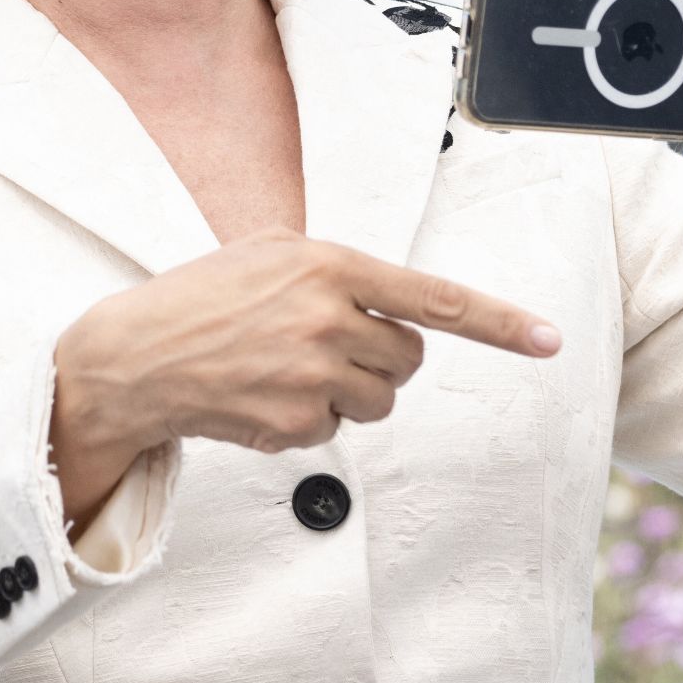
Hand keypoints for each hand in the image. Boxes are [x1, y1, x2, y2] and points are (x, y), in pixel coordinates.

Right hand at [56, 226, 561, 469]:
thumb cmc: (203, 297)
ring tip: (288, 371)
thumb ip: (337, 267)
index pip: (433, 298)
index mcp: (328, 266)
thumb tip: (397, 304)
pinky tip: (263, 397)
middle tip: (328, 347)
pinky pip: (337, 430)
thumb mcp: (269, 251)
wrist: (133, 358)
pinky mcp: (293, 424)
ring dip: (350, 393)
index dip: (498, 321)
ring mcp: (310, 376)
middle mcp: (326, 319)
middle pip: (409, 359)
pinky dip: (309, 419)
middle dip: (383, 359)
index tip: (549, 339)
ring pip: (380, 400)